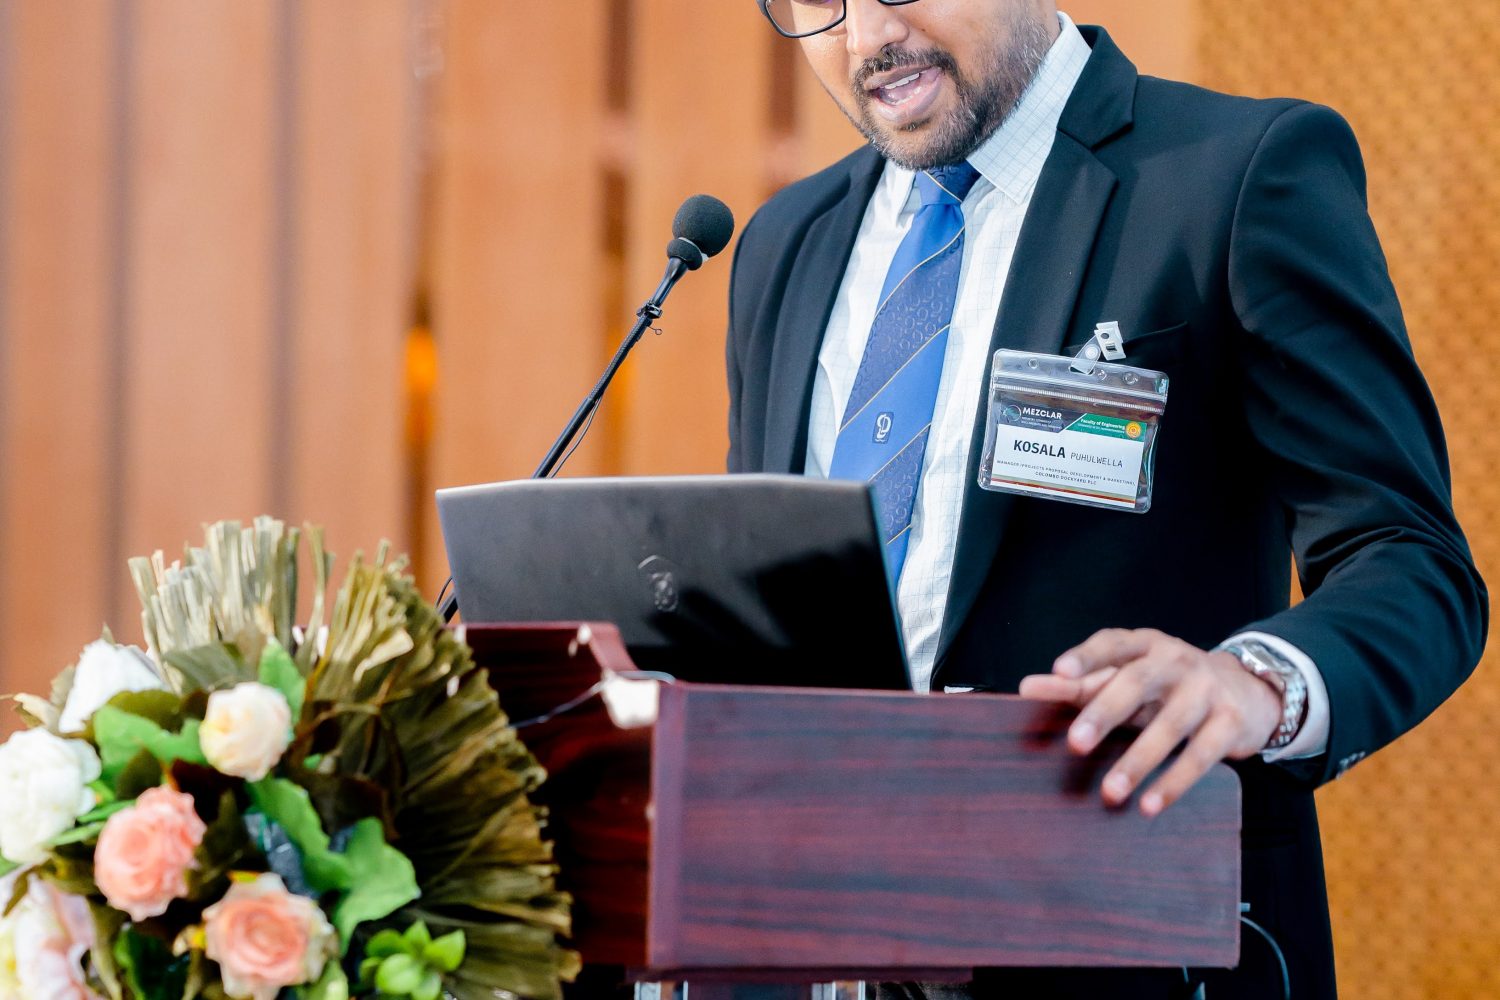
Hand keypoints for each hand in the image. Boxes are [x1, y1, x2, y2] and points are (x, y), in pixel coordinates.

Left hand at [1018, 628, 1281, 815]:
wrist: (1248, 690)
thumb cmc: (1167, 686)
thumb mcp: (1127, 678)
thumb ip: (1079, 684)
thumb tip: (1027, 687)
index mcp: (1145, 644)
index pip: (1112, 644)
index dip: (1086, 657)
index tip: (1059, 673)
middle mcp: (1176, 661)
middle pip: (1137, 683)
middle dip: (1105, 713)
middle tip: (1075, 744)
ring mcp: (1206, 690)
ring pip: (1170, 725)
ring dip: (1138, 761)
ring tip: (1109, 793)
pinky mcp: (1229, 723)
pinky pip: (1201, 755)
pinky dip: (1175, 783)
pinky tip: (1150, 805)